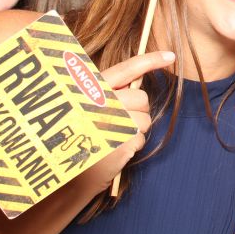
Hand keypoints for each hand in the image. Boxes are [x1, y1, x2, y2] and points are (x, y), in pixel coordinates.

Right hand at [77, 51, 174, 192]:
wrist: (64, 178)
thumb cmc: (79, 140)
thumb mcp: (87, 109)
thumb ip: (108, 95)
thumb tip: (136, 87)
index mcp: (92, 89)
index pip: (126, 69)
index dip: (150, 60)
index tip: (170, 55)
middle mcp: (102, 101)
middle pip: (141, 98)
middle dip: (136, 110)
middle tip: (116, 123)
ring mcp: (113, 120)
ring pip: (145, 118)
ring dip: (135, 130)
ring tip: (112, 138)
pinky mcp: (122, 140)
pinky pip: (141, 137)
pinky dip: (132, 146)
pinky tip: (115, 150)